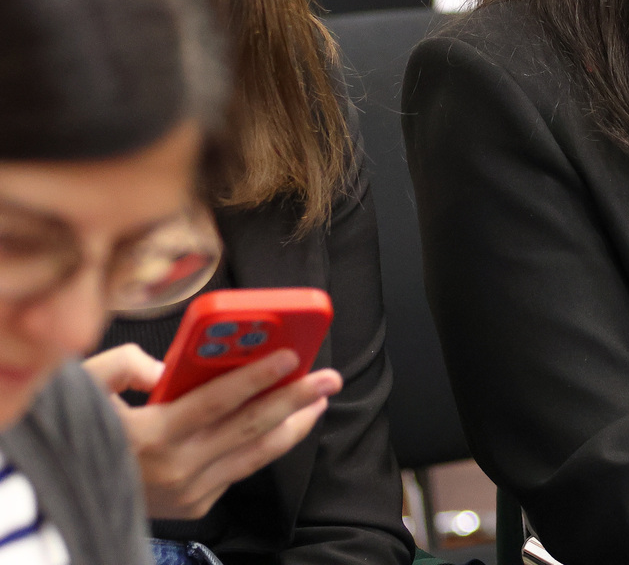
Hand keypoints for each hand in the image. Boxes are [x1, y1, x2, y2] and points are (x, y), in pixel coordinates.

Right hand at [85, 344, 340, 519]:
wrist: (63, 495)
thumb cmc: (76, 431)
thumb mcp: (86, 388)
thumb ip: (129, 365)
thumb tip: (173, 367)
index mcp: (149, 435)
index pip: (216, 401)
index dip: (256, 377)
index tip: (290, 356)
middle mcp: (175, 468)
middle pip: (249, 427)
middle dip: (296, 398)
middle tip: (329, 377)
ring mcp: (188, 492)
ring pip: (255, 455)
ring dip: (294, 424)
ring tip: (319, 399)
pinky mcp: (194, 507)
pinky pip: (241, 470)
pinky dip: (266, 446)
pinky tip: (286, 424)